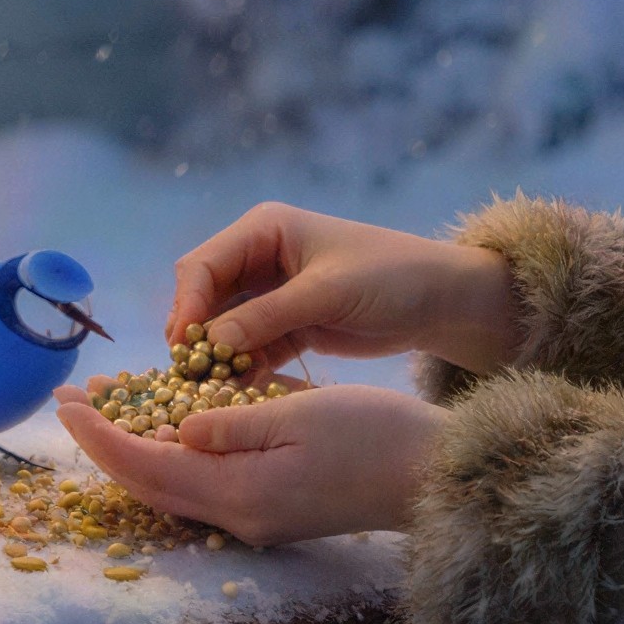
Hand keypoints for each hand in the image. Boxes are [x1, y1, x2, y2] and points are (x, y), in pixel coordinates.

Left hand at [53, 384, 446, 547]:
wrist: (436, 479)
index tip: (66, 402)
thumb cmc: (377, 437)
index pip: (146, 467)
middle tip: (75, 400)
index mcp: (239, 494)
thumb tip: (177, 433)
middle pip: (151, 483)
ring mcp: (258, 519)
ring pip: (175, 486)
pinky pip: (205, 486)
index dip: (100, 436)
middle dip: (108, 442)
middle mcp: (240, 518)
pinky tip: (168, 426)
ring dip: (137, 448)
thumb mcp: (301, 414)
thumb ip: (232, 425)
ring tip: (109, 407)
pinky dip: (175, 456)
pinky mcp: (275, 510)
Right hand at [167, 202, 518, 375]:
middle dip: (196, 334)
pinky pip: (251, 347)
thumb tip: (211, 341)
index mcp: (264, 230)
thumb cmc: (390, 278)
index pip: (204, 265)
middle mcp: (260, 257)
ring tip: (212, 390)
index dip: (187, 304)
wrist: (441, 301)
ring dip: (217, 356)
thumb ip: (267, 315)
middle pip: (206, 296)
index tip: (182, 345)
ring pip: (224, 326)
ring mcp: (272, 293)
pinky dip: (243, 367)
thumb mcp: (327, 293)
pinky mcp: (288, 325)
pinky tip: (239, 392)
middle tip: (191, 374)